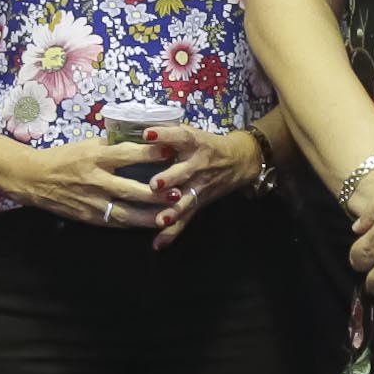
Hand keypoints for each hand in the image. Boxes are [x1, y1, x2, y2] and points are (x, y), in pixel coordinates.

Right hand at [5, 134, 165, 228]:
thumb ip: (112, 146)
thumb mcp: (87, 145)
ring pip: (126, 213)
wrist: (34, 178)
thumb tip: (141, 141)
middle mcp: (95, 180)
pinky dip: (133, 225)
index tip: (170, 150)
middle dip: (156, 193)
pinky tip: (149, 225)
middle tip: (177, 192)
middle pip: (131, 189)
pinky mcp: (89, 217)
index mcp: (95, 157)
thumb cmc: (63, 158)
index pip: (127, 154)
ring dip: (149, 215)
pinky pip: (115, 223)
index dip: (150, 153)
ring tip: (169, 215)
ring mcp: (92, 202)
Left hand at [139, 120, 259, 247]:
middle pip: (184, 172)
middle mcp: (198, 164)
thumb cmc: (206, 145)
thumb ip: (167, 134)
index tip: (147, 134)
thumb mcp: (192, 134)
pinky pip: (186, 219)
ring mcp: (200, 186)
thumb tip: (133, 129)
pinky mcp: (199, 202)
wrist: (239, 161)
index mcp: (194, 143)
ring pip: (186, 199)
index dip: (164, 134)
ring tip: (160, 219)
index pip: (180, 136)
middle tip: (154, 184)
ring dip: (173, 210)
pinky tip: (158, 244)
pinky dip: (172, 233)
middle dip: (170, 178)